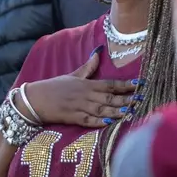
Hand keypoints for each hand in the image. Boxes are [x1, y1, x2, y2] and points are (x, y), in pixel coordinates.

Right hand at [22, 50, 140, 127]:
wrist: (34, 99)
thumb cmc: (53, 87)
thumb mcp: (72, 75)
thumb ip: (88, 67)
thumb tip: (98, 52)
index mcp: (86, 84)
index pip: (110, 84)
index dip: (126, 85)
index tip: (140, 85)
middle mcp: (85, 95)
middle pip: (109, 97)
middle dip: (126, 99)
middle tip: (141, 100)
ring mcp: (79, 107)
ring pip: (102, 110)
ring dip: (117, 111)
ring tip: (131, 112)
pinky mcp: (72, 118)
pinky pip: (88, 121)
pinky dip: (99, 122)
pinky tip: (110, 123)